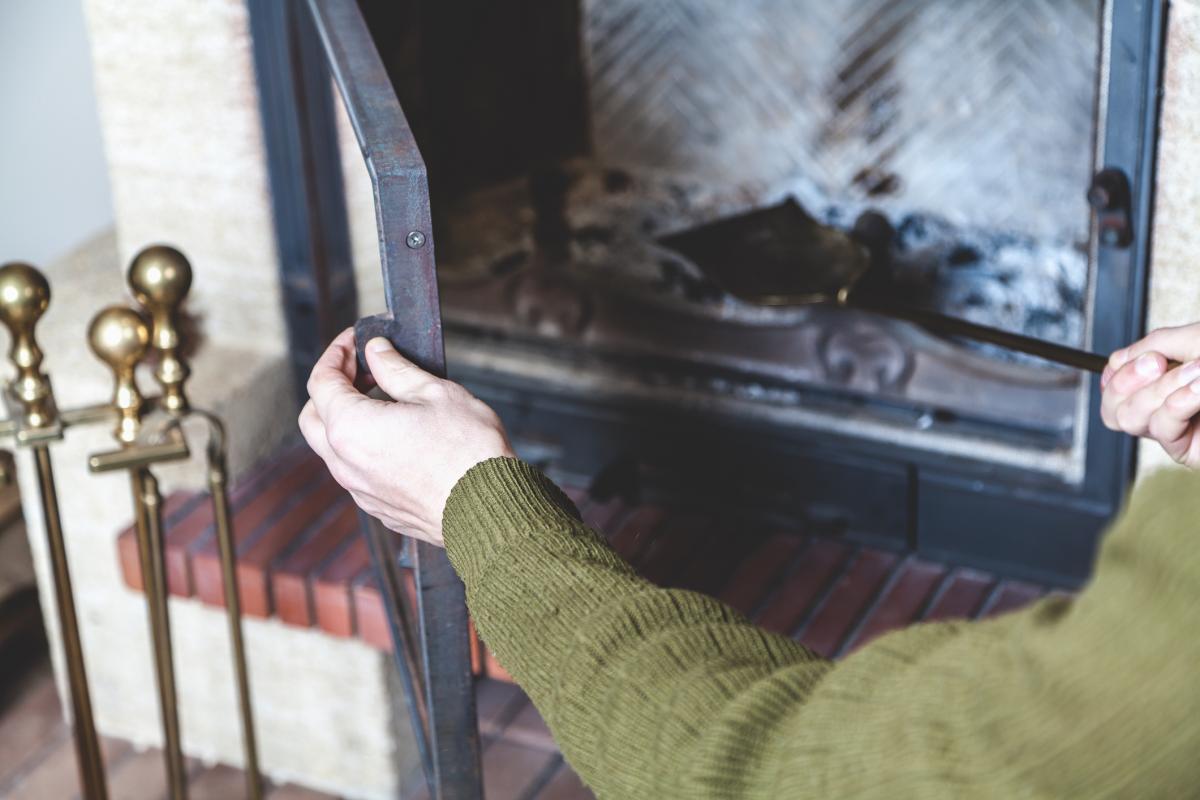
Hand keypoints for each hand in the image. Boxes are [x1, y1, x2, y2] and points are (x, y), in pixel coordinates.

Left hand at [299, 329, 514, 544]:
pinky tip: (397, 436)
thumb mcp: (435, 393)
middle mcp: (345, 463)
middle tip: (363, 370)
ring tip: (385, 402)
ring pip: (333, 448)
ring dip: (347, 419)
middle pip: (313, 417)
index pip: (322, 381)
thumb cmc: (469, 453)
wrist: (490, 510)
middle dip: (331, 387)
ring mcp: (360, 491)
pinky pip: (356, 472)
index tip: (355, 341)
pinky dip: (364, 447)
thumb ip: (396, 370)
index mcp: (352, 428)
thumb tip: (377, 352)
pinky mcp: (378, 508)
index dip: (336, 354)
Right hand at [1101, 323, 1199, 468]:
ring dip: (1159, 389)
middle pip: (1111, 406)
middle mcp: (1163, 408)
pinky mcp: (1184, 450)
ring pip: (1129, 417)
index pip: (1114, 382)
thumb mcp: (1195, 340)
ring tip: (1197, 371)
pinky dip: (1179, 402)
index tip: (1150, 356)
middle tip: (1158, 363)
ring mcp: (1173, 431)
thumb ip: (1155, 343)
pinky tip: (1199, 389)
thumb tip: (1118, 359)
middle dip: (1128, 381)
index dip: (1119, 371)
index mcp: (1163, 382)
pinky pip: (1161, 427)